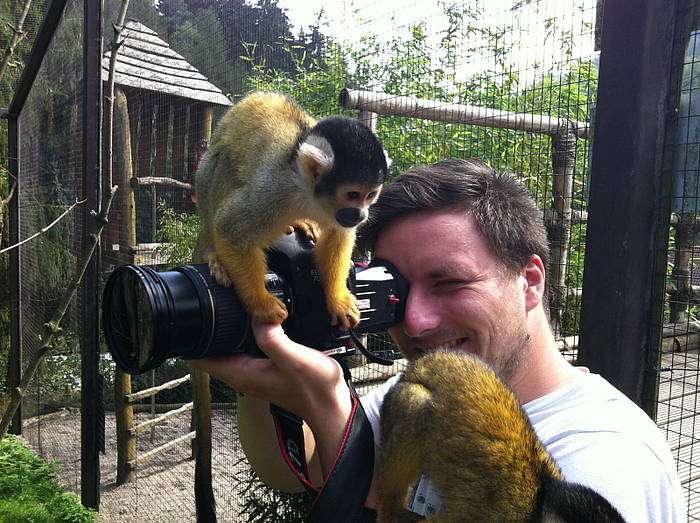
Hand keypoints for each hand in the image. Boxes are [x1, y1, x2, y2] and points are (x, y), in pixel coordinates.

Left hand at [191, 320, 349, 424]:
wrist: (332, 406)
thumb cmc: (314, 388)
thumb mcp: (292, 359)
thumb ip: (271, 338)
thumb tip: (256, 316)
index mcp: (242, 374)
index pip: (201, 360)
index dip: (195, 338)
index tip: (199, 316)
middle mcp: (244, 375)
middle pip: (213, 351)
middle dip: (211, 329)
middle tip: (218, 304)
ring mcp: (255, 373)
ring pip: (231, 348)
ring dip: (230, 331)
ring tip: (236, 308)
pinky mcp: (267, 368)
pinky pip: (248, 349)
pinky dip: (248, 335)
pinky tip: (261, 322)